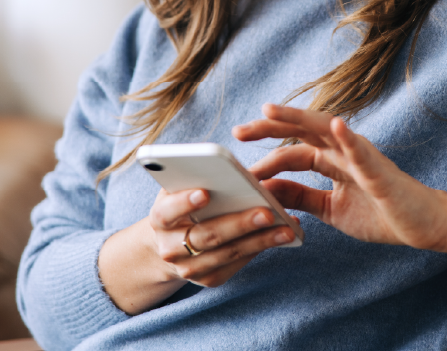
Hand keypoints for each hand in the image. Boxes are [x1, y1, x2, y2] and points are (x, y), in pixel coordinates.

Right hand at [145, 186, 295, 286]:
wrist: (172, 243)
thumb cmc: (182, 204)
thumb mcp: (180, 188)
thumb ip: (194, 177)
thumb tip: (227, 167)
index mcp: (160, 219)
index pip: (167, 211)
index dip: (184, 202)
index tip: (205, 192)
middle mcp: (170, 248)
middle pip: (207, 235)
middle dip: (239, 223)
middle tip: (266, 212)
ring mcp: (189, 268)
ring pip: (228, 253)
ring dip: (260, 241)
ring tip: (286, 228)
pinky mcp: (209, 278)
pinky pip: (237, 264)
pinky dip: (260, 248)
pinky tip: (281, 236)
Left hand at [232, 103, 446, 251]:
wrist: (423, 226)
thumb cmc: (382, 213)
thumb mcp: (331, 209)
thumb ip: (301, 197)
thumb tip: (267, 190)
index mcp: (331, 160)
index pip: (292, 149)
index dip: (265, 153)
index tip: (236, 158)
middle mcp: (343, 150)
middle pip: (301, 131)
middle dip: (269, 127)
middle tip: (238, 130)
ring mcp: (362, 157)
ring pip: (326, 130)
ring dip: (298, 118)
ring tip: (271, 111)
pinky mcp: (380, 170)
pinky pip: (363, 151)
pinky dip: (349, 137)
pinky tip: (337, 125)